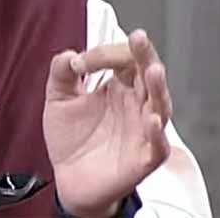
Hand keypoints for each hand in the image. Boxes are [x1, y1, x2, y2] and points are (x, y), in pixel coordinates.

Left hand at [42, 30, 171, 217]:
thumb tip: (69, 55)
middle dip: (144, 55)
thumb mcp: (59, 99)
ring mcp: (142, 130)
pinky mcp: (143, 158)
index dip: (104, 54)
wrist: (69, 179)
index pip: (123, 58)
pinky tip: (153, 120)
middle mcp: (135, 104)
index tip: (80, 63)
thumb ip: (61, 73)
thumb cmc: (72, 138)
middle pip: (148, 74)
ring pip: (160, 105)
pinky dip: (158, 133)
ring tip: (153, 71)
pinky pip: (158, 146)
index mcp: (119, 86)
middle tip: (138, 39)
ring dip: (158, 87)